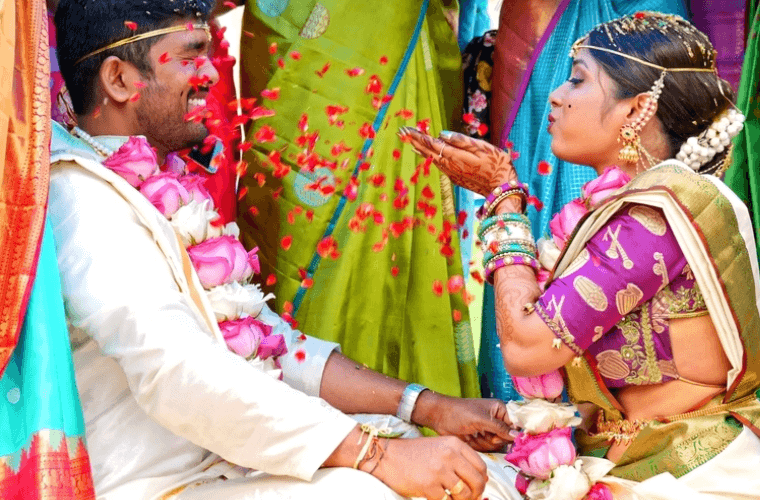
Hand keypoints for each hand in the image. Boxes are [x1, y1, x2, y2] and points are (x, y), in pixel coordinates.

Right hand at [371, 436, 487, 499]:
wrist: (387, 456)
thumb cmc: (414, 454)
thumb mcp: (440, 448)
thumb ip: (460, 459)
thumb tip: (482, 479)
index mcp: (454, 444)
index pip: (481, 466)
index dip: (482, 481)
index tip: (477, 487)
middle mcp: (449, 455)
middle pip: (477, 481)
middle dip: (476, 494)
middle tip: (469, 499)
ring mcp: (439, 470)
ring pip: (464, 494)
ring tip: (452, 499)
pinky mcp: (428, 485)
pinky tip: (437, 497)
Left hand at [401, 127, 516, 195]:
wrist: (502, 190)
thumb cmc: (497, 165)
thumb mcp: (483, 149)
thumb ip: (462, 141)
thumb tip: (441, 135)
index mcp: (455, 156)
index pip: (432, 144)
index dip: (418, 136)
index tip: (406, 129)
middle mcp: (450, 166)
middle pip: (428, 152)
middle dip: (414, 141)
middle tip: (402, 132)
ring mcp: (452, 174)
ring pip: (432, 159)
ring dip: (420, 150)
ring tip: (411, 141)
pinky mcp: (456, 178)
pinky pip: (439, 165)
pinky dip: (430, 158)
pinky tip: (428, 155)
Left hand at [413, 392, 512, 451]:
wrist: (439, 417)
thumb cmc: (458, 412)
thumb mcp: (480, 419)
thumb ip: (499, 428)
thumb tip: (517, 435)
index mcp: (499, 409)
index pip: (514, 426)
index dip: (507, 435)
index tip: (495, 436)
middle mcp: (496, 420)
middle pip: (505, 439)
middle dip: (491, 439)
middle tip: (479, 432)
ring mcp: (488, 430)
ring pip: (495, 446)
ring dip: (482, 443)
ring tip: (472, 433)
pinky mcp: (480, 439)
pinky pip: (486, 449)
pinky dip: (477, 446)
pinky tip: (468, 438)